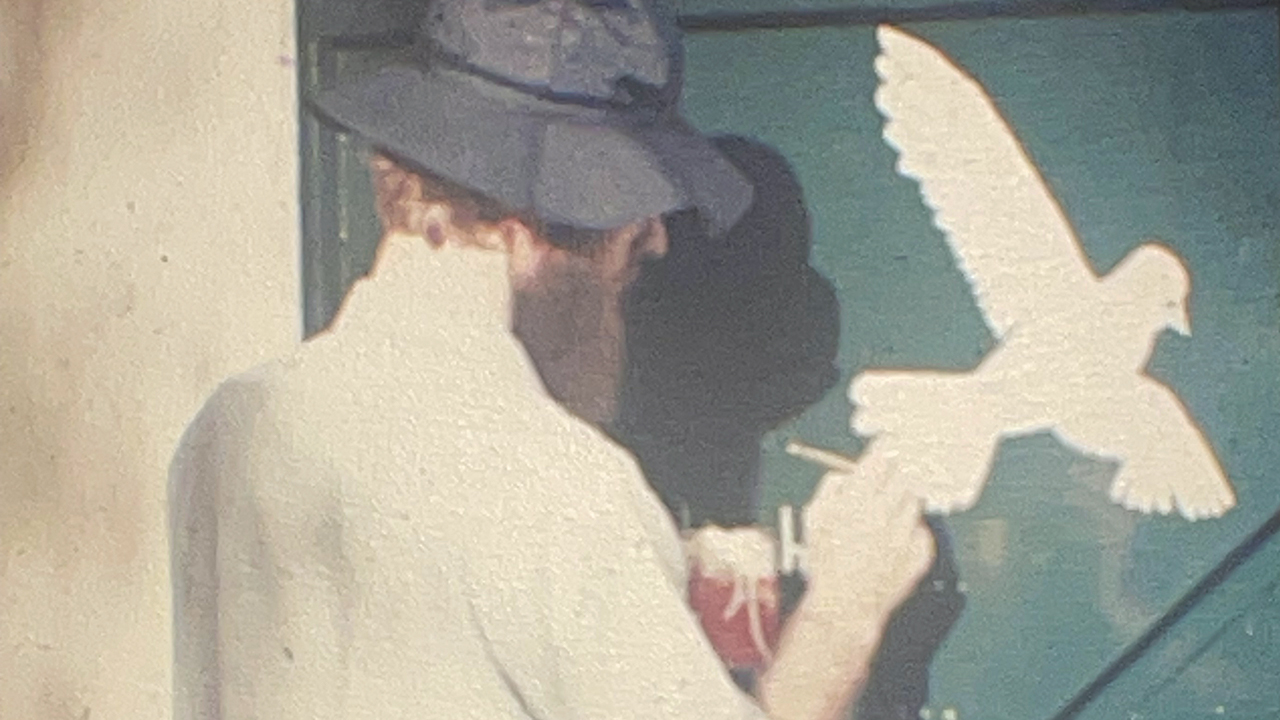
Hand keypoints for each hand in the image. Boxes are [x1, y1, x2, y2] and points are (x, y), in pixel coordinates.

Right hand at [800, 446, 935, 620]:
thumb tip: (848, 475)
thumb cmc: (826, 565)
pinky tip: (897, 539)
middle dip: (902, 469)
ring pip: (916, 501)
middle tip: (900, 469)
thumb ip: (831, 489)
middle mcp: (885, 514)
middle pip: (906, 474)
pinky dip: (912, 531)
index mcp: (857, 501)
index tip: (890, 446)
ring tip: (891, 513)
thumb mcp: (814, 519)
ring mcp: (905, 535)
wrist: (845, 606)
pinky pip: (922, 531)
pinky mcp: (920, 554)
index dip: (887, 448)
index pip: (881, 458)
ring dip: (906, 500)